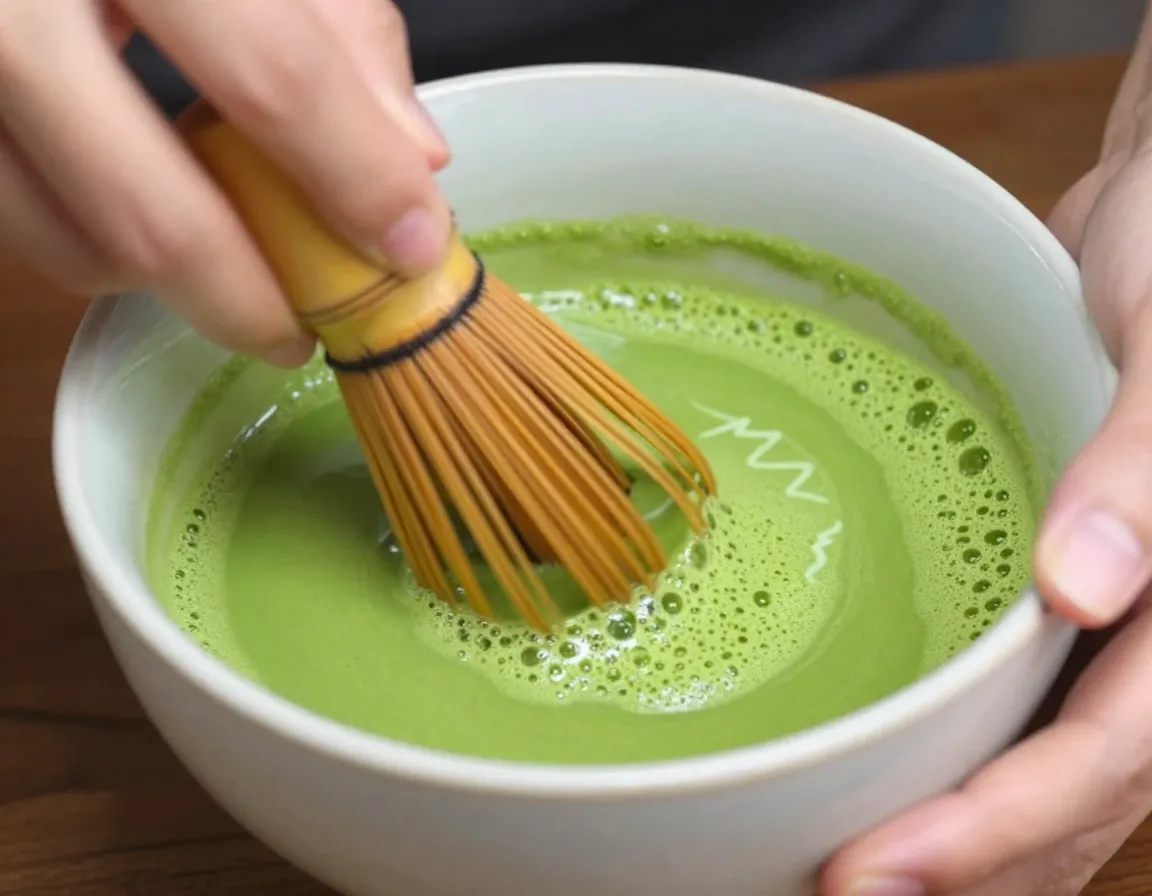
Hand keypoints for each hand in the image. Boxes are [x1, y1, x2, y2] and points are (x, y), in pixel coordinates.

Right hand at [0, 0, 450, 365]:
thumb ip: (337, 20)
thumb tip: (414, 155)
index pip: (274, 77)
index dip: (358, 178)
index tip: (413, 246)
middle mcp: (14, 15)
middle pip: (155, 216)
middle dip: (252, 302)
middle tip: (306, 331)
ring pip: (78, 246)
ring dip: (177, 286)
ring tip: (237, 266)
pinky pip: (24, 225)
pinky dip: (103, 248)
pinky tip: (153, 212)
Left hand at [821, 21, 1151, 895]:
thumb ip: (1150, 465)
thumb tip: (1087, 591)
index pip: (1115, 748)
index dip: (1003, 827)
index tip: (874, 875)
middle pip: (1078, 795)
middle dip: (964, 863)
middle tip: (831, 894)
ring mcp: (1124, 621)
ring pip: (1054, 773)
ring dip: (966, 844)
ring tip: (844, 875)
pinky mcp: (1069, 599)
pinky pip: (1024, 706)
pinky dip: (962, 767)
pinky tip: (893, 787)